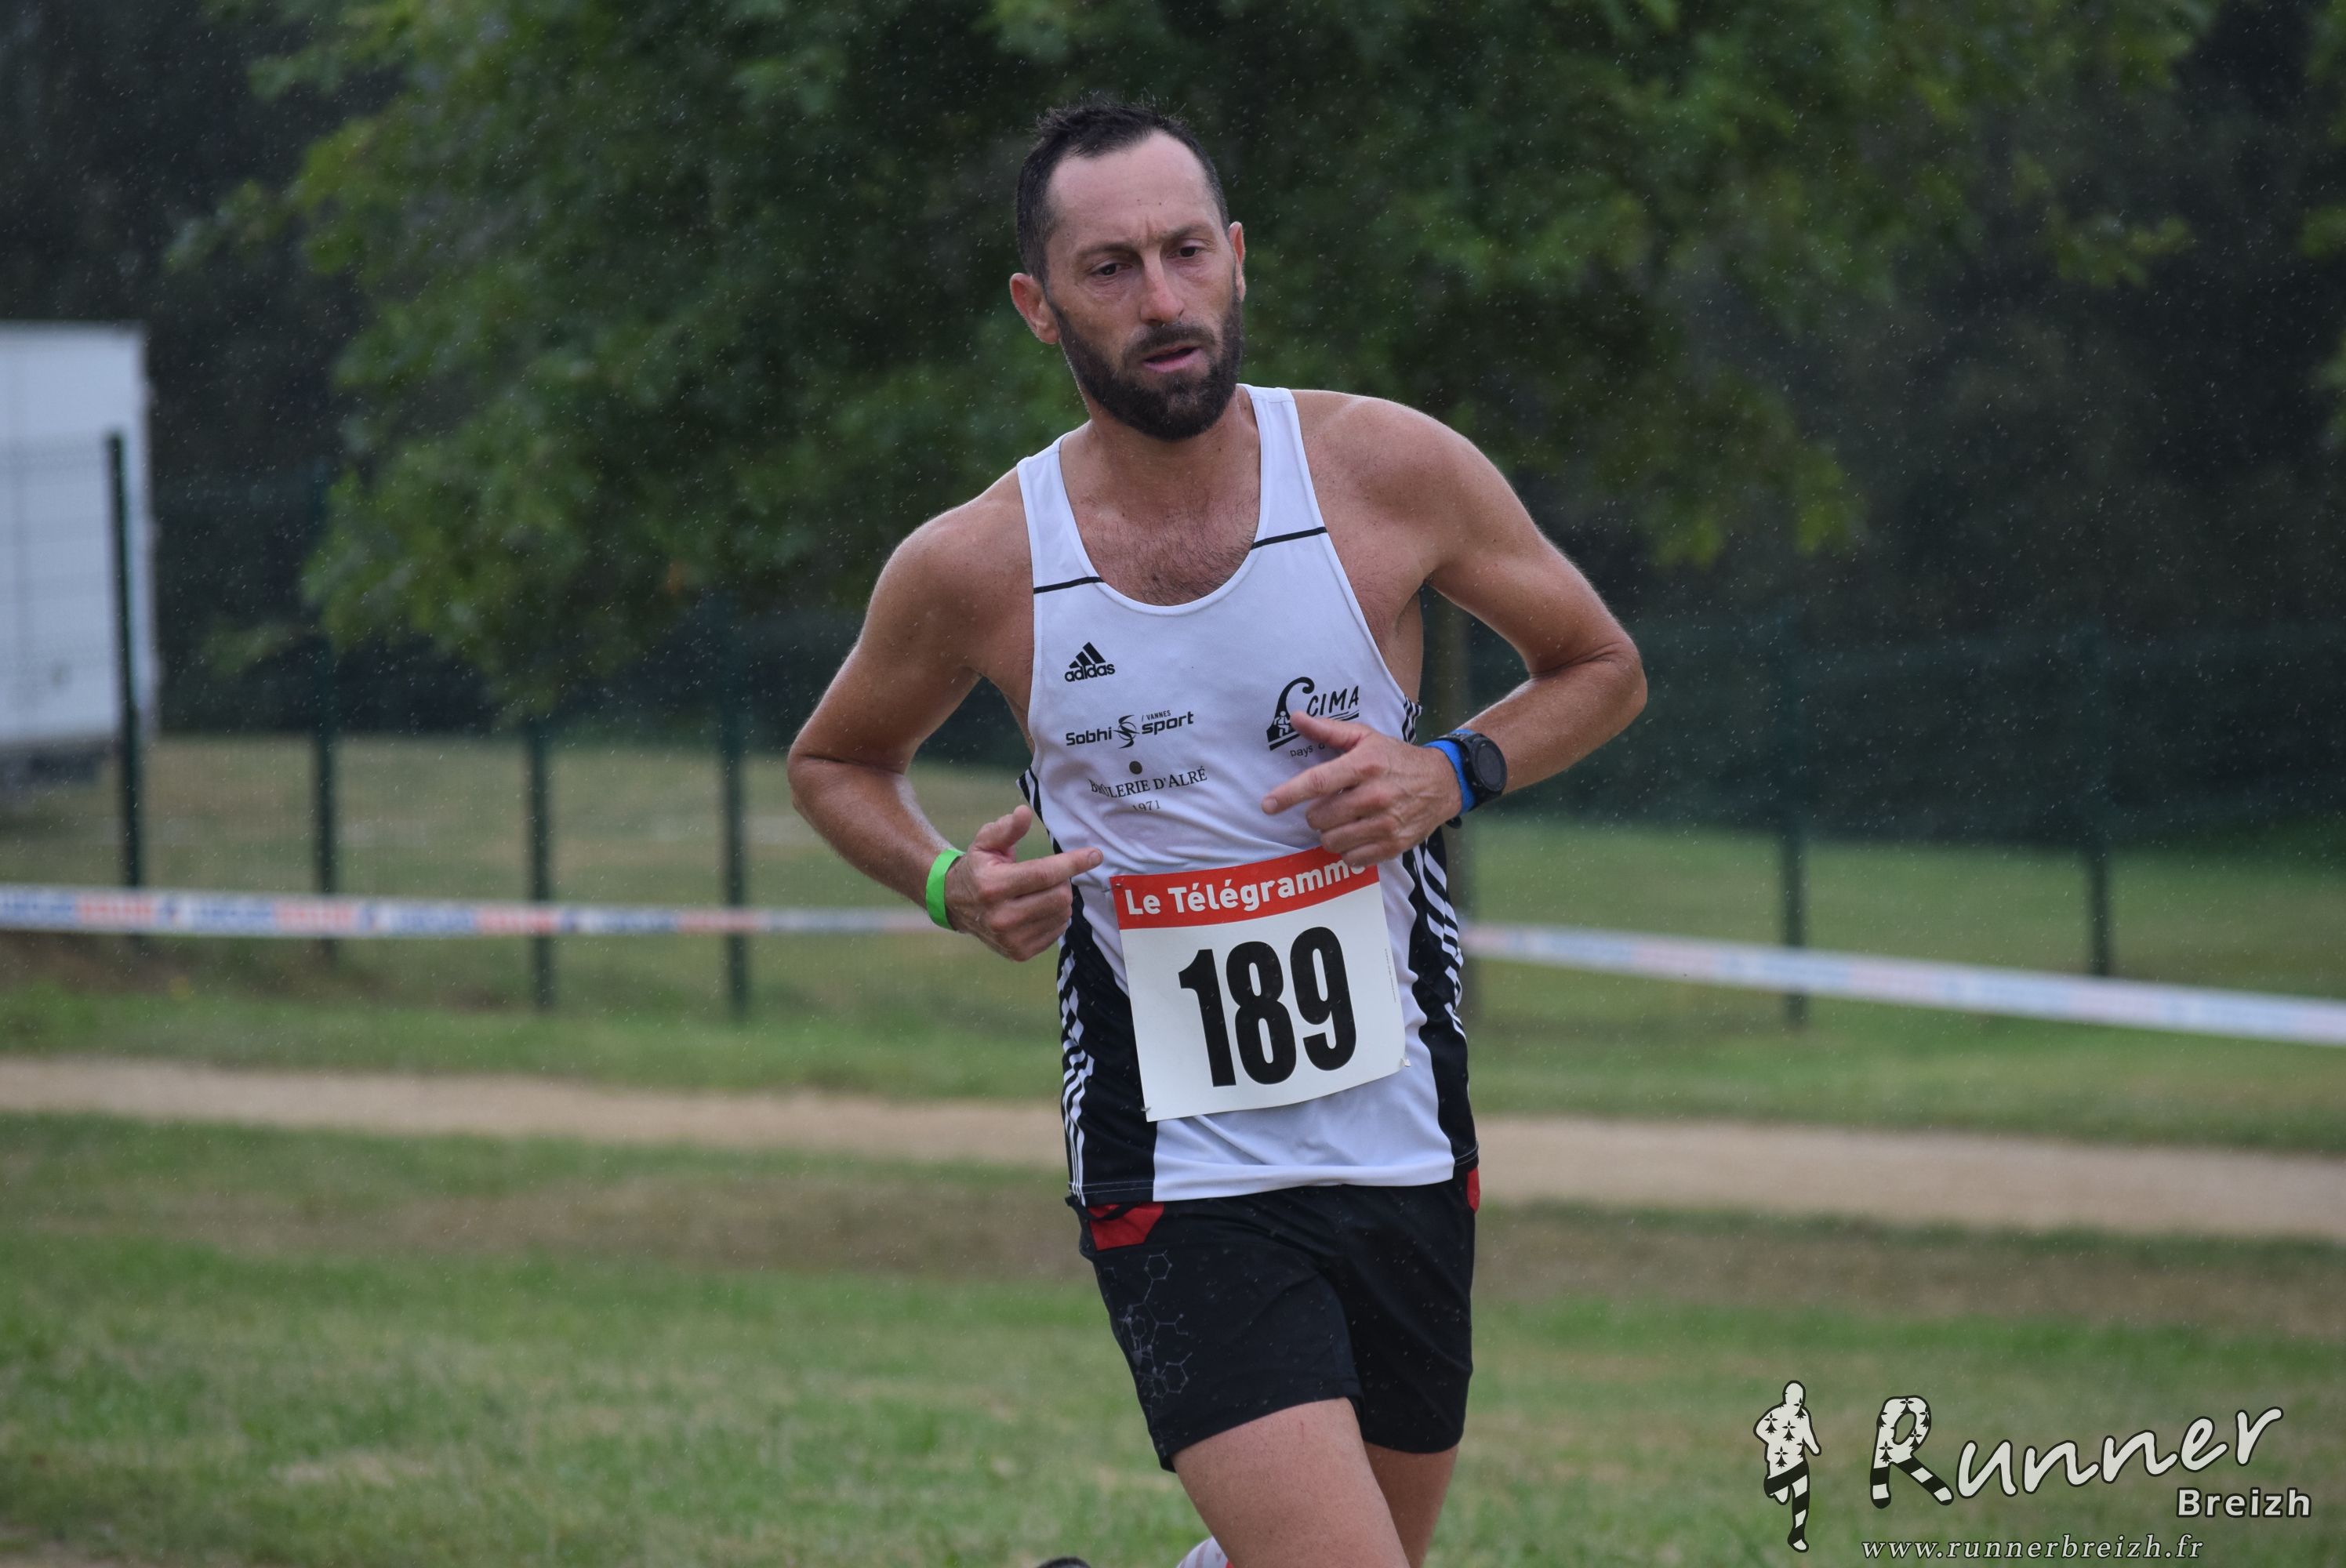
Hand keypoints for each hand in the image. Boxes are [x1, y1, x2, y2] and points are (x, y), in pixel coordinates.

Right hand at [943, 804, 1102, 961]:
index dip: (1073, 862)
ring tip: (1040, 891)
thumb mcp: (985, 843)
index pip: (1043, 874)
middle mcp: (1001, 917)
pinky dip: (1055, 916)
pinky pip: (1057, 931)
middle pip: (1059, 897)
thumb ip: (1006, 829)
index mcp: (993, 886)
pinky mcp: (1019, 953)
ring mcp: (1010, 939)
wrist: (954, 905)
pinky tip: (1038, 908)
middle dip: (1063, 881)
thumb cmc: (977, 868)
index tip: (1095, 854)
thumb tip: (1024, 813)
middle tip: (1051, 875)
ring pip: (1062, 915)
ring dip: (1060, 899)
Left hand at [1258, 710, 1463, 866]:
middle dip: (1317, 814)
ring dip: (1330, 834)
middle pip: (1320, 818)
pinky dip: (1348, 850)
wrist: (1443, 782)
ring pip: (1333, 841)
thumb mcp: (1366, 737)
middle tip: (1330, 805)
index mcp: (1365, 765)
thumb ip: (1328, 730)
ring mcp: (1386, 823)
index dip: (1288, 795)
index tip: (1267, 805)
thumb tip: (1295, 718)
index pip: (1318, 782)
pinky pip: (1352, 859)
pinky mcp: (1394, 845)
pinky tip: (1357, 835)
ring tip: (1343, 821)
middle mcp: (1375, 795)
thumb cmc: (1396, 758)